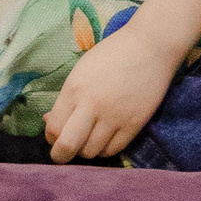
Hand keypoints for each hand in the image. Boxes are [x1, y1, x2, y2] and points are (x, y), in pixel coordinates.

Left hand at [44, 17, 179, 162]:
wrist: (151, 45)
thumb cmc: (113, 53)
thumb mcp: (82, 70)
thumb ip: (66, 98)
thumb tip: (50, 121)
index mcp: (75, 88)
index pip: (53, 129)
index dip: (51, 138)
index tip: (56, 136)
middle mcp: (92, 105)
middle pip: (68, 147)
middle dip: (61, 155)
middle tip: (64, 153)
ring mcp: (114, 116)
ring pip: (91, 152)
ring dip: (86, 150)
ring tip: (89, 139)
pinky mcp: (134, 124)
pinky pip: (113, 150)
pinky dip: (105, 149)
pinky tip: (105, 138)